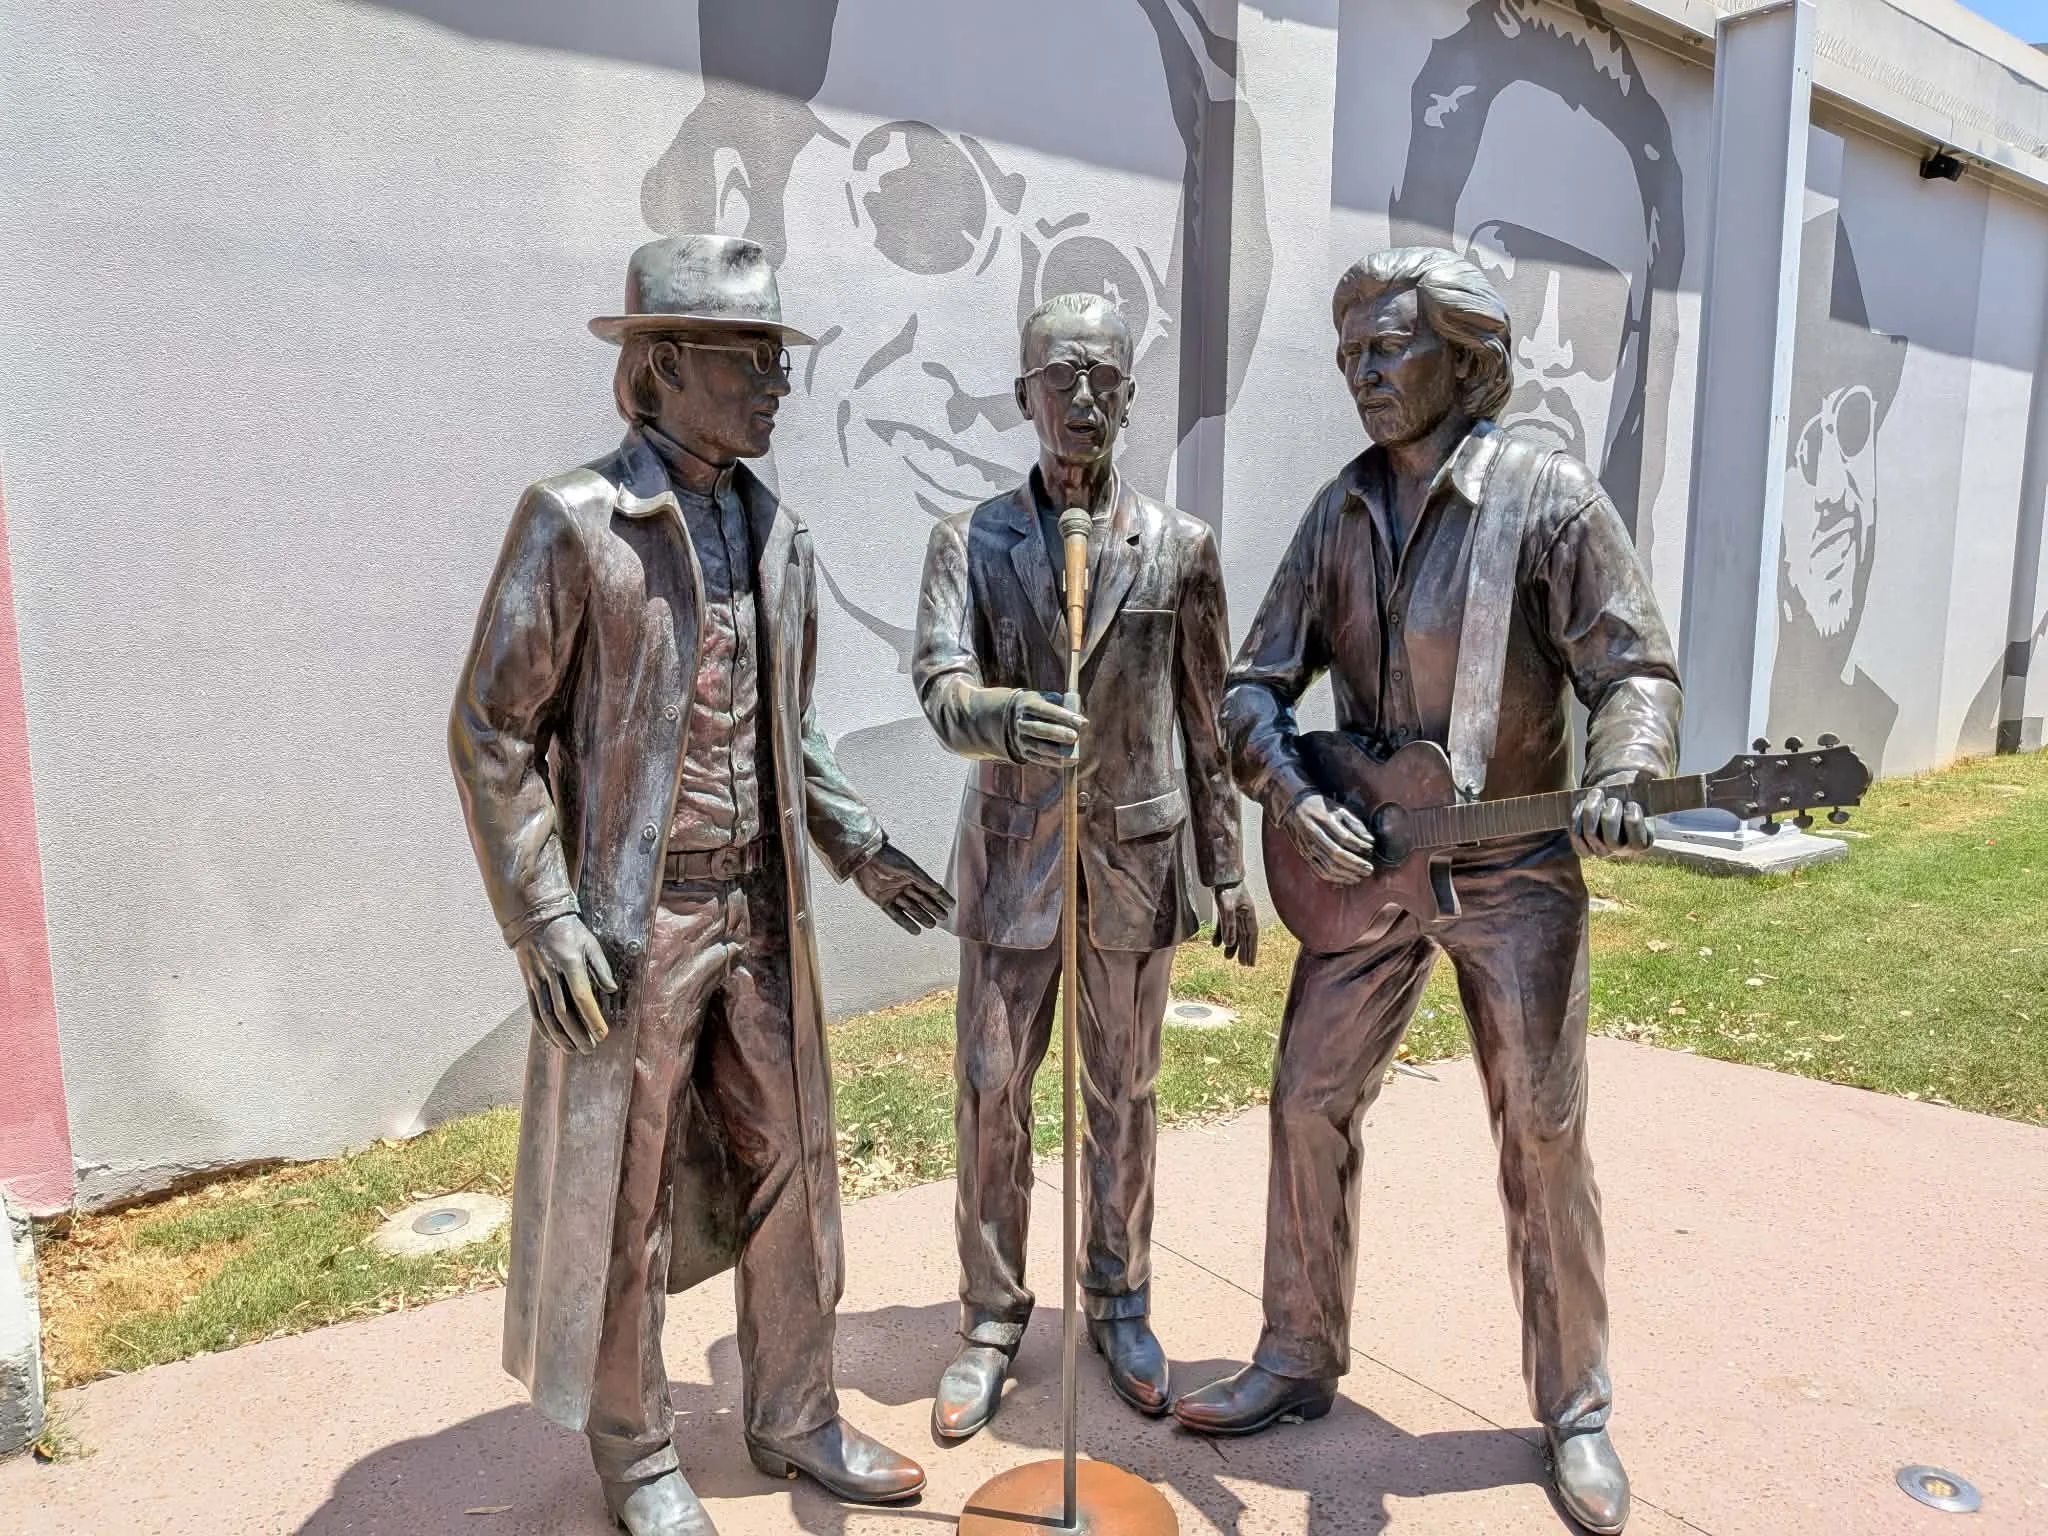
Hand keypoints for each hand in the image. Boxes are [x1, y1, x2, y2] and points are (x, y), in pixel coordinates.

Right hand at [515, 914, 617, 1053]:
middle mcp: (552, 975)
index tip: (602, 1034)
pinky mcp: (529, 985)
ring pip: (547, 1015)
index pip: (581, 996)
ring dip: (560, 1036)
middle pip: (563, 1011)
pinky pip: (535, 1011)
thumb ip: (601, 967)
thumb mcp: (591, 943)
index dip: (592, 1017)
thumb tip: (611, 990)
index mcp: (569, 963)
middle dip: (577, 1033)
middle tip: (590, 1048)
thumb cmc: (569, 931)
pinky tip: (554, 1040)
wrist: (535, 920)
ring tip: (573, 1050)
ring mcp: (538, 981)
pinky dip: (544, 1029)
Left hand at [852, 840, 955, 933]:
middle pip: (921, 900)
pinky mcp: (882, 901)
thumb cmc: (887, 858)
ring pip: (911, 908)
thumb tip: (939, 890)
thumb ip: (923, 881)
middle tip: (944, 918)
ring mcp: (893, 893)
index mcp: (912, 875)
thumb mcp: (908, 868)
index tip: (951, 905)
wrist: (864, 857)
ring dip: (921, 917)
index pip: (930, 888)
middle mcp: (904, 885)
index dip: (941, 896)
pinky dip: (906, 923)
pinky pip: (896, 915)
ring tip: (932, 925)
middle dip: (933, 909)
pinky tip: (916, 930)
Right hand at [1011, 691, 1086, 768]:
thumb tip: (1083, 723)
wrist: (1013, 717)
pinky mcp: (1024, 752)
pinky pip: (1039, 759)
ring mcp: (1021, 739)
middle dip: (1058, 733)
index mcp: (1028, 705)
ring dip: (1056, 751)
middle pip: (1039, 729)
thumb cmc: (1042, 706)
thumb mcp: (1050, 700)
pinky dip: (1054, 761)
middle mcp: (1022, 722)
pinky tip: (1068, 762)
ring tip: (1074, 755)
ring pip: (1038, 746)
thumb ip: (1065, 708)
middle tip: (1075, 737)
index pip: (1046, 710)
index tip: (1082, 722)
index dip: (1064, 716)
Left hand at [1211, 881, 1259, 967]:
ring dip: (1232, 944)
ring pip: (1235, 931)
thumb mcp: (1226, 906)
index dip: (1251, 950)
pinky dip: (1221, 934)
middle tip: (1244, 965)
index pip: (1251, 936)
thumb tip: (1230, 944)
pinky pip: (1225, 924)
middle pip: (1245, 935)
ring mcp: (1236, 909)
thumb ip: (1228, 925)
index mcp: (1248, 914)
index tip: (1250, 963)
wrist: (1220, 871)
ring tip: (1228, 958)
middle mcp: (1244, 913)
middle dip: (1245, 950)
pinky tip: (1216, 944)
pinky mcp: (1226, 906)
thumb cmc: (1225, 886)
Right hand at [1283, 792, 1375, 885]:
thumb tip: (1370, 841)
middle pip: (1336, 854)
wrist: (1295, 807)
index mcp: (1324, 819)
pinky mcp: (1305, 855)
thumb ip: (1355, 824)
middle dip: (1355, 864)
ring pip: (1328, 865)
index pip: (1343, 837)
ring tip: (1360, 875)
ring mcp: (1307, 846)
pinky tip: (1347, 878)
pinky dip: (1335, 878)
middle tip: (1369, 869)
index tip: (1370, 849)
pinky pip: (1320, 871)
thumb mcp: (1340, 809)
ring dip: (1347, 874)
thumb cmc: (1322, 808)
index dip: (1358, 845)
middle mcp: (1314, 834)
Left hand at [1570, 776, 1651, 858]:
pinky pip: (1577, 839)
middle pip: (1612, 839)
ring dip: (1591, 810)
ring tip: (1596, 794)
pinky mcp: (1586, 849)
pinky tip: (1581, 804)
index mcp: (1643, 842)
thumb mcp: (1641, 788)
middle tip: (1613, 799)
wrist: (1610, 801)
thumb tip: (1644, 772)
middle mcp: (1622, 851)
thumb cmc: (1629, 794)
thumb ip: (1645, 781)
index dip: (1634, 818)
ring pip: (1591, 835)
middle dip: (1610, 814)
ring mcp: (1603, 851)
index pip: (1639, 841)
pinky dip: (1576, 820)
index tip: (1632, 803)